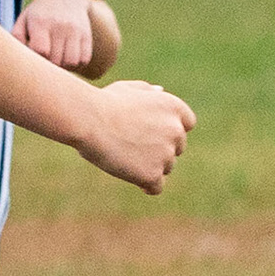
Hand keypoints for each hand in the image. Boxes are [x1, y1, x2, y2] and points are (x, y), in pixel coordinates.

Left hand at [14, 0, 95, 71]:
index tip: (33, 58)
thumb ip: (17, 38)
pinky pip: (84, 59)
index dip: (36, 60)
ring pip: (71, 62)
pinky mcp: (86, 35)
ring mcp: (75, 30)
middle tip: (43, 61)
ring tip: (55, 61)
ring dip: (62, 67)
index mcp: (41, 22)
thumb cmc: (39, 13)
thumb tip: (20, 58)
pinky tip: (67, 58)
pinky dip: (76, 64)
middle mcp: (60, 26)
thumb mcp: (23, 20)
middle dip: (48, 65)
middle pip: (56, 59)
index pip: (41, 50)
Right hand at [77, 80, 196, 193]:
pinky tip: (131, 177)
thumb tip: (160, 91)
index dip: (169, 130)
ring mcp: (166, 154)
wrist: (88, 120)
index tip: (150, 132)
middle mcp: (176, 131)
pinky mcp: (153, 174)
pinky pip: (155, 187)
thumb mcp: (127, 88)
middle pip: (176, 148)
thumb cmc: (103, 102)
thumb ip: (147, 91)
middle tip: (130, 146)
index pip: (186, 125)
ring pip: (166, 168)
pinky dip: (145, 185)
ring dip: (150, 166)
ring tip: (123, 157)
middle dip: (159, 149)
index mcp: (174, 107)